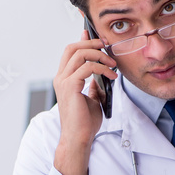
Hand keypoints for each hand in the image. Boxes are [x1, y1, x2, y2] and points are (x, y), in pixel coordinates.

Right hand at [52, 30, 116, 174]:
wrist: (78, 138)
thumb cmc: (84, 123)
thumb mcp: (91, 99)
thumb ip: (92, 86)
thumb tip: (100, 77)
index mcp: (64, 79)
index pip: (70, 52)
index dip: (82, 40)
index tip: (95, 36)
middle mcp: (61, 78)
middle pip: (73, 48)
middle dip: (91, 43)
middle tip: (107, 46)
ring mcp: (64, 81)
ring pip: (80, 54)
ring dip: (100, 55)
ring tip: (113, 64)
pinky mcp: (70, 86)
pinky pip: (87, 67)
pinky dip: (102, 68)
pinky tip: (112, 76)